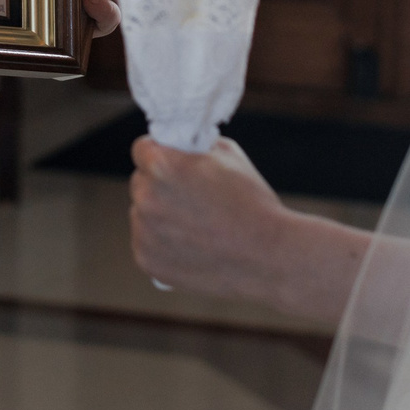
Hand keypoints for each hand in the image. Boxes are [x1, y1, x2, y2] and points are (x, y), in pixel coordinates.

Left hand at [128, 135, 286, 297]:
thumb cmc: (252, 202)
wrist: (269, 256)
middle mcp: (146, 197)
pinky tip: (188, 246)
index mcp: (162, 166)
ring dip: (158, 215)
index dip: (157, 153)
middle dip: (158, 185)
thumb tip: (180, 148)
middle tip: (187, 196)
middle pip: (140, 182)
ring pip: (141, 214)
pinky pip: (145, 243)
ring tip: (193, 226)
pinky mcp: (147, 261)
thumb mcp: (228, 155)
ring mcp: (144, 232)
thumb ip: (194, 147)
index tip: (170, 162)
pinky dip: (160, 244)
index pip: (141, 149)